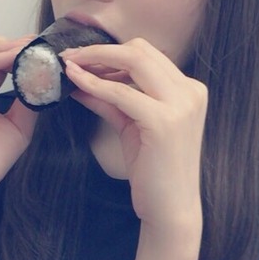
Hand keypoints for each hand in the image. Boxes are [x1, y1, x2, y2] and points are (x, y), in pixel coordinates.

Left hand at [62, 38, 205, 234]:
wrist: (170, 209)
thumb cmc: (154, 171)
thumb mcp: (132, 126)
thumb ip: (112, 100)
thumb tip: (81, 79)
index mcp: (189, 89)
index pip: (147, 54)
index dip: (111, 52)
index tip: (82, 56)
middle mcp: (190, 91)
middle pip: (140, 50)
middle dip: (100, 50)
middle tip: (69, 55)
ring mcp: (180, 105)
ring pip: (133, 61)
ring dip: (95, 60)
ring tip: (68, 65)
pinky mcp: (163, 121)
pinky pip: (121, 93)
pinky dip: (95, 86)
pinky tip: (75, 85)